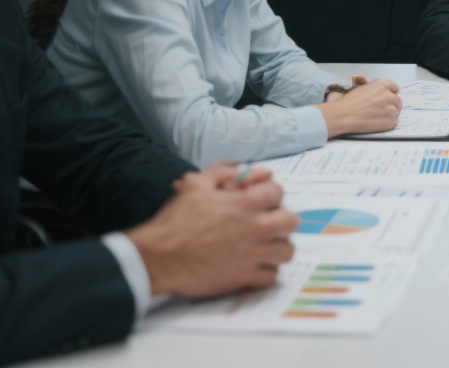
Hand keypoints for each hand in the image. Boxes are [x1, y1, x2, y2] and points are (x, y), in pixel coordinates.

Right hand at [125, 164, 298, 297]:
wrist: (158, 257)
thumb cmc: (175, 220)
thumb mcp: (196, 184)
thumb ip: (224, 171)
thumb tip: (246, 169)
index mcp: (247, 203)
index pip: (278, 191)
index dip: (269, 194)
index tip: (260, 201)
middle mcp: (257, 228)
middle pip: (291, 221)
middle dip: (281, 220)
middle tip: (266, 224)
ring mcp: (253, 255)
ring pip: (286, 251)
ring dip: (277, 247)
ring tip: (263, 246)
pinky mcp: (245, 278)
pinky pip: (271, 276)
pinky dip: (265, 272)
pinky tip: (252, 265)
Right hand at [318, 79, 400, 136]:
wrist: (344, 115)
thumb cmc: (350, 102)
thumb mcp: (364, 88)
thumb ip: (376, 90)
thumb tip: (381, 93)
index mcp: (383, 85)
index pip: (395, 88)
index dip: (390, 94)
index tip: (387, 98)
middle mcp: (389, 95)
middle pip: (397, 100)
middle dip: (391, 104)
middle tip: (381, 109)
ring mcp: (391, 109)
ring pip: (396, 111)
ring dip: (390, 113)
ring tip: (377, 116)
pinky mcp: (390, 122)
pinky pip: (394, 122)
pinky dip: (388, 123)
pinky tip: (377, 122)